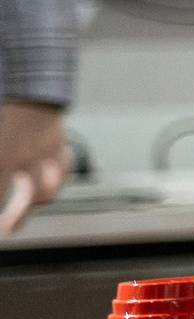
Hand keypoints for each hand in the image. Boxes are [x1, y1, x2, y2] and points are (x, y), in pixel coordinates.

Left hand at [0, 100, 67, 236]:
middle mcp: (27, 157)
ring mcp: (47, 154)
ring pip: (50, 188)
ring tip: (30, 207)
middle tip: (8, 229)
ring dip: (39, 201)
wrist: (31, 89)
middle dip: (17, 217)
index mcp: (4, 155)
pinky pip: (62, 171)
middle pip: (28, 197)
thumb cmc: (6, 115)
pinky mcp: (60, 148)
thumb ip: (0, 163)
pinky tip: (46, 187)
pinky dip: (56, 181)